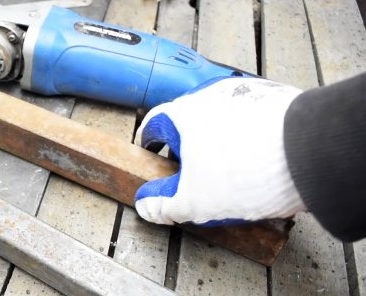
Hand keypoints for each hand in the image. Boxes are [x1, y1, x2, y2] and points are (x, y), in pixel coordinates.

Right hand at [134, 77, 306, 225]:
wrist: (310, 154)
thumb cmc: (246, 174)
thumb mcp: (193, 202)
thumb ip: (162, 204)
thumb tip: (146, 204)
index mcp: (180, 116)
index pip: (152, 125)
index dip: (149, 144)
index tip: (152, 156)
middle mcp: (207, 95)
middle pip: (187, 121)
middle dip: (187, 145)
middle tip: (195, 172)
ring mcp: (242, 92)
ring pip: (220, 116)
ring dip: (219, 137)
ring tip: (234, 168)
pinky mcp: (272, 95)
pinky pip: (250, 115)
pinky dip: (249, 132)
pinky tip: (260, 156)